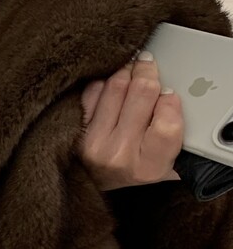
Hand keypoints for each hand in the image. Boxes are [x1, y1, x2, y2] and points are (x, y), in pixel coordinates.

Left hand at [79, 50, 183, 191]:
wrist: (94, 183)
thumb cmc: (134, 167)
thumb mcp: (164, 162)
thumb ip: (173, 132)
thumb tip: (172, 93)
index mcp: (149, 167)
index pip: (167, 124)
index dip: (170, 101)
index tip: (168, 94)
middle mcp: (120, 155)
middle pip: (142, 93)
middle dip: (148, 73)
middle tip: (149, 65)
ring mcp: (95, 142)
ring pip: (116, 85)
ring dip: (126, 72)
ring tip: (132, 71)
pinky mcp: (76, 131)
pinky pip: (93, 90)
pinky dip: (104, 82)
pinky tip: (112, 87)